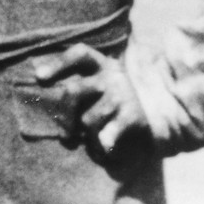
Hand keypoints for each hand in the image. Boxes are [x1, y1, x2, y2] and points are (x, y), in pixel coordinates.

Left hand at [32, 43, 151, 156]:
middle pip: (74, 89)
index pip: (80, 54)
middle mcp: (112, 77)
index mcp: (103, 64)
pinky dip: (102, 146)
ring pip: (87, 118)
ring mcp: (122, 96)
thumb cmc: (122, 97)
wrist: (165, 112)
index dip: (58, 63)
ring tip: (89, 141)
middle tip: (64, 131)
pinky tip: (104, 150)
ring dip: (85, 134)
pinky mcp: (132, 117)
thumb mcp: (106, 80)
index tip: (39, 77)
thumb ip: (82, 80)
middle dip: (63, 114)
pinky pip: (105, 135)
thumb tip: (41, 80)